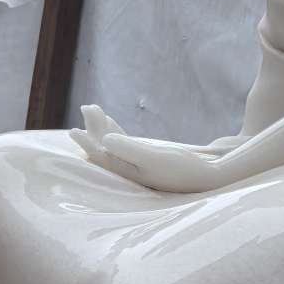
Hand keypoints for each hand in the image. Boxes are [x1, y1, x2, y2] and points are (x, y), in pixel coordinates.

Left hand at [70, 106, 238, 193]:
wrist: (210, 176)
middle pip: (105, 148)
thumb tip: (104, 141)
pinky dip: (117, 133)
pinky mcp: (150, 159)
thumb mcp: (154, 157)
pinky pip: (127, 144)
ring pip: (115, 144)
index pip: (101, 156)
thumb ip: (129, 149)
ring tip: (93, 110)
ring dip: (104, 128)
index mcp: (128, 171)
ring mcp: (140, 165)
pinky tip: (111, 124)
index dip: (87, 143)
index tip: (73, 130)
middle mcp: (131, 170)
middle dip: (94, 128)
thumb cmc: (183, 168)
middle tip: (87, 107)